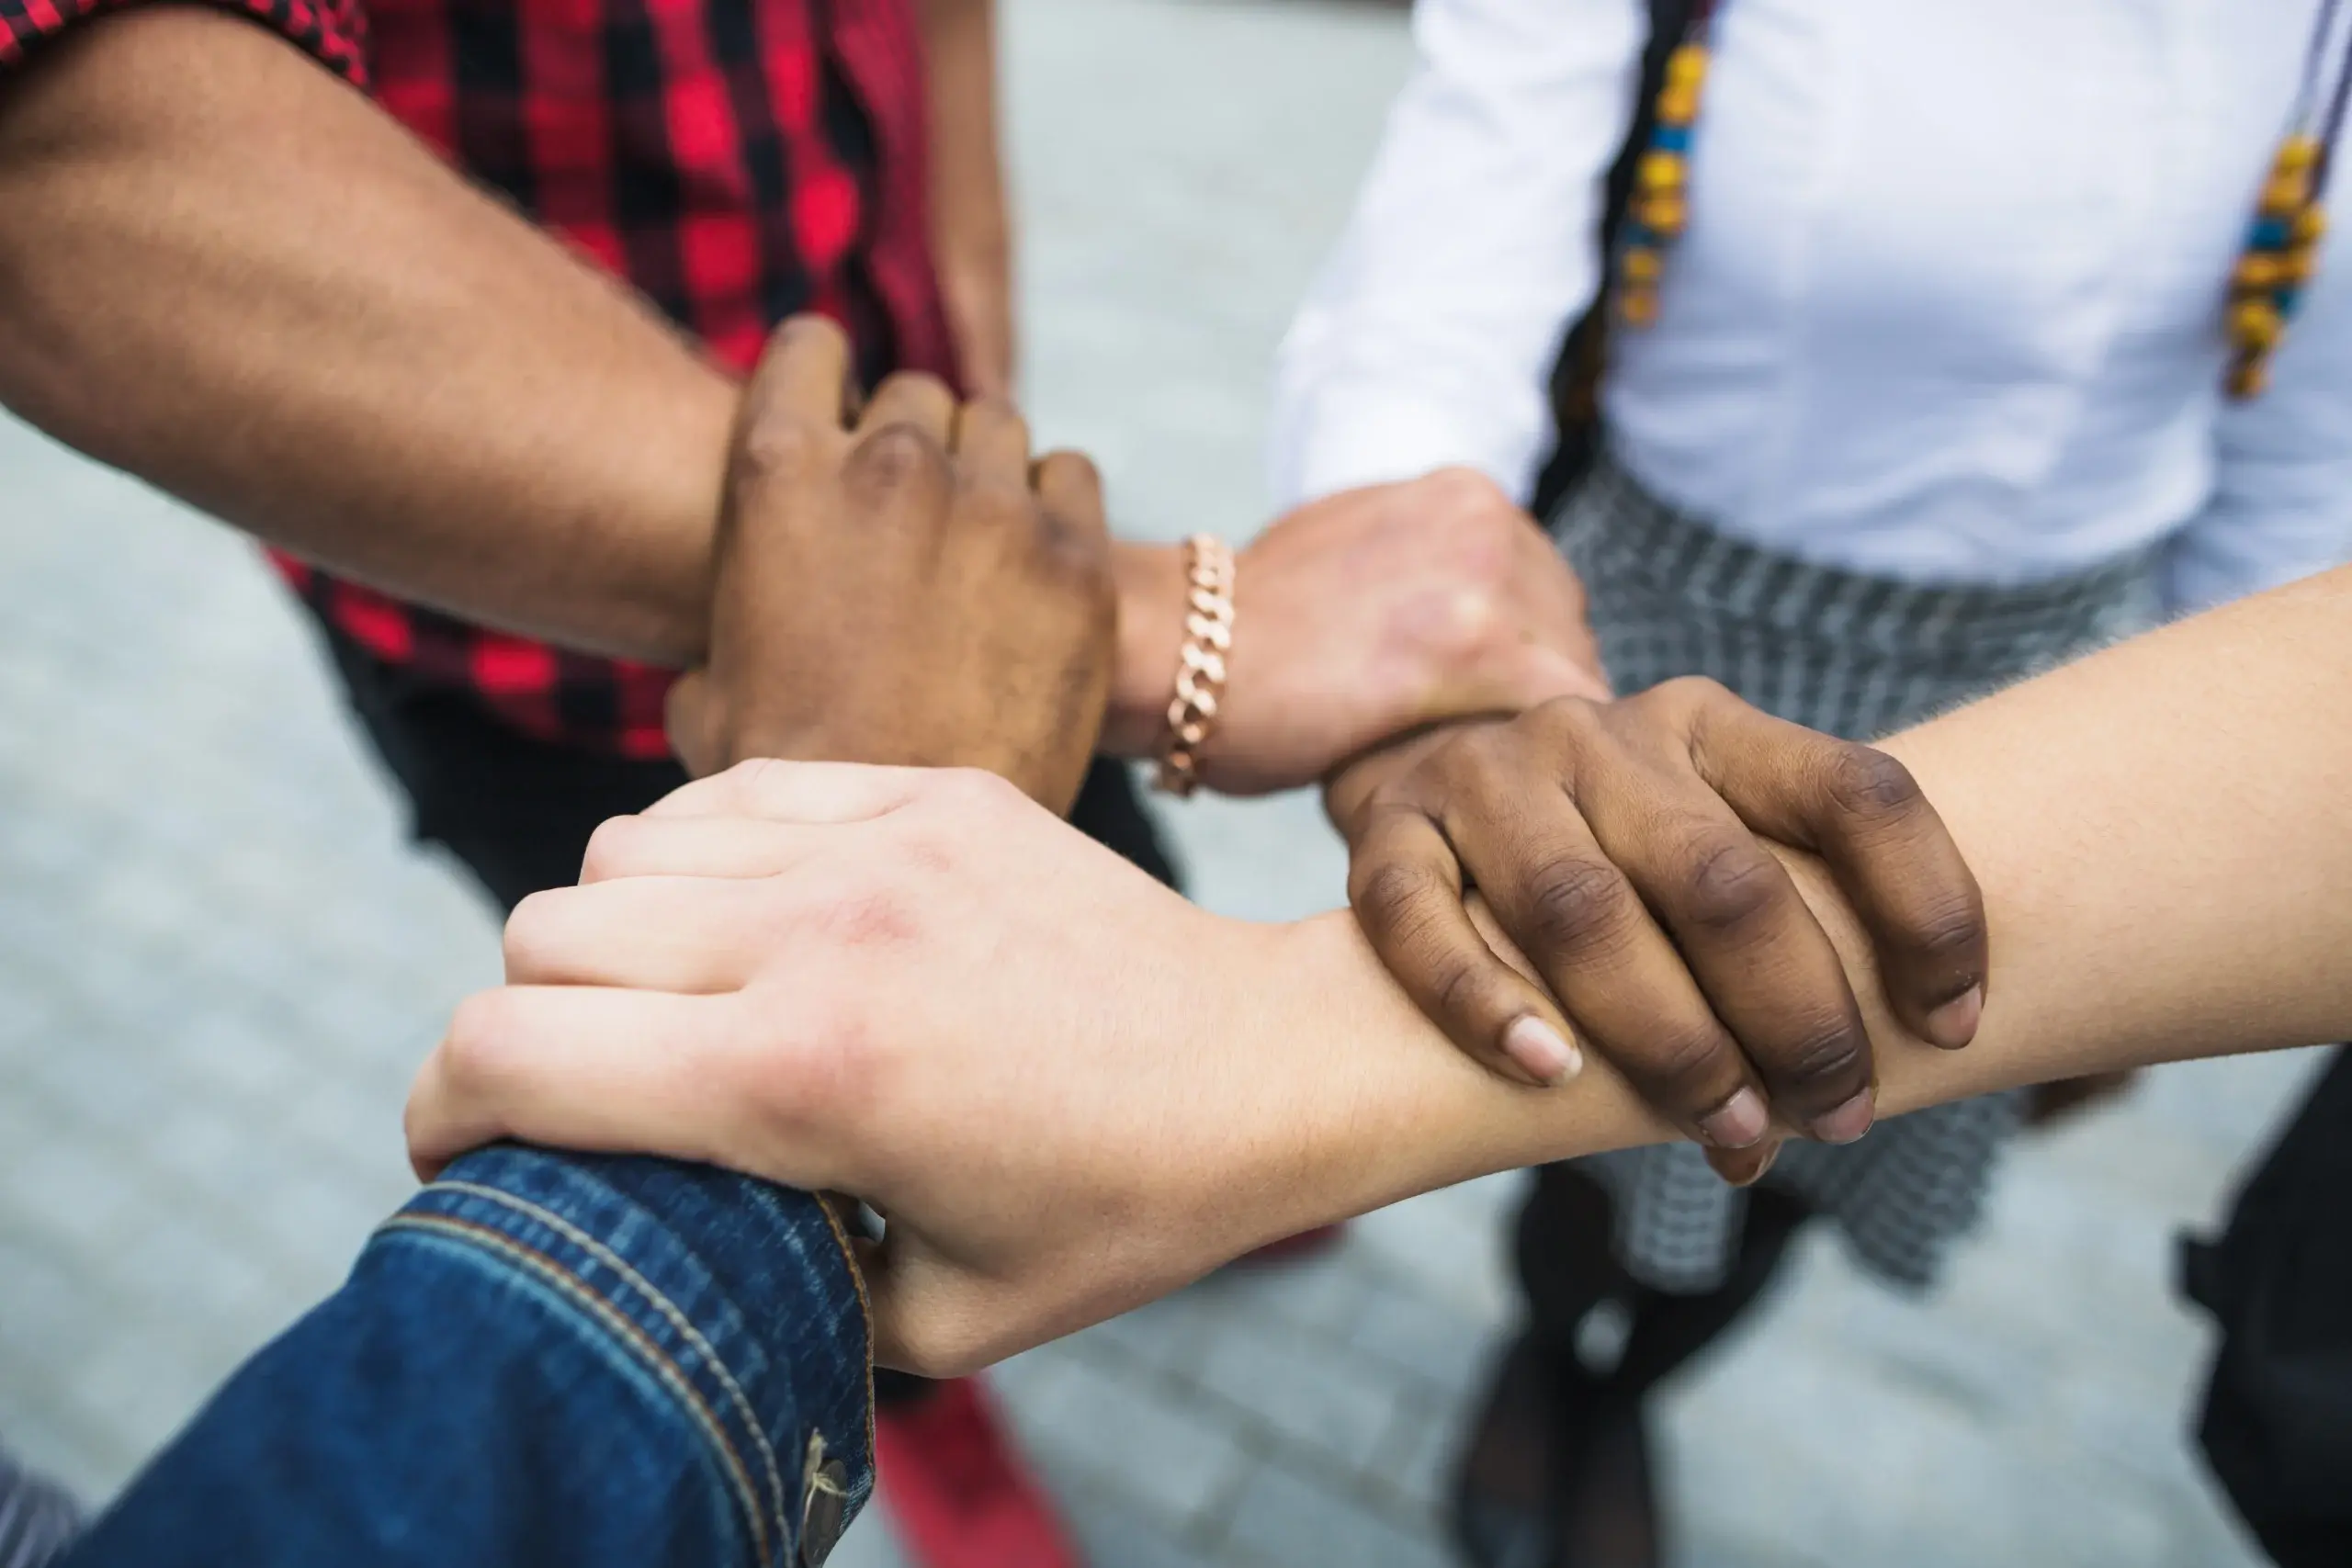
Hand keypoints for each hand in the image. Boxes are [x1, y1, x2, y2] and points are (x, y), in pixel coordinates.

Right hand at [406, 762, 1354, 1375]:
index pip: (509, 1054)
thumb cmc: (1115, 1212)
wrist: (1265, 1066)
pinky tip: (755, 918)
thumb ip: (759, 1280)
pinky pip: (729, 789)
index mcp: (805, 1077)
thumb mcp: (927, 1318)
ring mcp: (876, 841)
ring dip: (609, 932)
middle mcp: (819, 934)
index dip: (437, 1111)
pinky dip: (700, 855)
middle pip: (538, 936)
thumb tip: (650, 1247)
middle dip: (523, 1029)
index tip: (459, 1154)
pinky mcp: (927, 789)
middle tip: (577, 1091)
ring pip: (619, 847)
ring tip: (673, 1000)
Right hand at [666, 317, 1110, 812]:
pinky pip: (1070, 476)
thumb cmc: (792, 787)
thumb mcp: (709, 695)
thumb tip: (716, 650)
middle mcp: (889, 461)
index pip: (809, 349)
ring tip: (971, 548)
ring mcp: (991, 502)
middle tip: (909, 523)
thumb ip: (725, 622)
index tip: (837, 421)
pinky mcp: (1075, 553)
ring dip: (982, 471)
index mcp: (779, 471)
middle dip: (910, 444)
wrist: (905, 857)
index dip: (824, 384)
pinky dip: (1052, 507)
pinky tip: (1032, 565)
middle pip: (914, 395)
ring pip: (996, 425)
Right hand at [1104, 469, 1609, 794]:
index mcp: (1460, 493)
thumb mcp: (1349, 559)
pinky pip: (1564, 716)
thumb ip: (1420, 579)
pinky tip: (1509, 809)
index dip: (1523, 666)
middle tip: (1496, 779)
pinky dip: (1545, 769)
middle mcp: (1486, 518)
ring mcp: (1486, 575)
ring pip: (1575, 678)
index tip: (1493, 729)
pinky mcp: (1476, 647)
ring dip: (1542, 743)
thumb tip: (1462, 634)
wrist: (1168, 647)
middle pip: (1569, 631)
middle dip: (1537, 706)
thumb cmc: (1242, 634)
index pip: (1544, 591)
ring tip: (1497, 802)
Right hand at [1327, 680, 1987, 1181]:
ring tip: (1727, 1136)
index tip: (1953, 1029)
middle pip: (1721, 876)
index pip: (1856, 789)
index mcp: (1711, 726)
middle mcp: (1602, 736)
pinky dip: (1483, 1004)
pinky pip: (1419, 919)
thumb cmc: (1614, 857)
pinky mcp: (1387, 830)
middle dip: (1797, 1019)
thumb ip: (1778, 933)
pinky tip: (1551, 1076)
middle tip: (1836, 1118)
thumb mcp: (1709, 847)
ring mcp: (1489, 776)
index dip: (1928, 909)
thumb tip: (1841, 1103)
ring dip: (1665, 1041)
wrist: (1434, 766)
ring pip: (1579, 908)